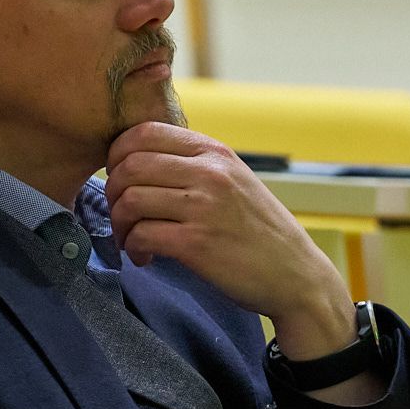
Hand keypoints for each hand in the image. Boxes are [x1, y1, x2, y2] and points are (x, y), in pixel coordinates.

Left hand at [105, 123, 354, 360]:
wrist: (297, 275)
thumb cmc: (259, 232)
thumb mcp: (235, 181)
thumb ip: (195, 166)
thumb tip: (138, 159)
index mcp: (215, 152)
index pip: (144, 132)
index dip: (117, 154)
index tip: (119, 178)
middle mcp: (210, 173)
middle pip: (129, 165)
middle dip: (112, 192)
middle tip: (121, 214)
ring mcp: (203, 207)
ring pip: (129, 200)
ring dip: (120, 224)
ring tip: (131, 240)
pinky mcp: (197, 244)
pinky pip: (141, 235)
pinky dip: (133, 248)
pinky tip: (145, 257)